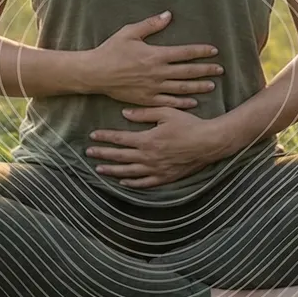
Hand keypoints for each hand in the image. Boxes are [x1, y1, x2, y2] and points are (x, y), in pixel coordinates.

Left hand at [86, 106, 229, 188]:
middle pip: (120, 157)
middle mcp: (149, 157)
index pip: (120, 139)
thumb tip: (124, 114)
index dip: (105, 137)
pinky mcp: (165, 177)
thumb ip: (144, 113)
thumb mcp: (166, 113)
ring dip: (112, 170)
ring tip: (99, 169)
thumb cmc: (189, 124)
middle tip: (88, 153)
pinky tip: (123, 182)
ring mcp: (156, 169)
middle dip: (103, 154)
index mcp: (147, 139)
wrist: (209, 142)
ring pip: (129, 172)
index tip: (93, 135)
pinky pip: (144, 183)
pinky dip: (132, 184)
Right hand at [89, 11, 222, 109]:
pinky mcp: (146, 99)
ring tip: (212, 86)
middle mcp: (158, 72)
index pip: (185, 53)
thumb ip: (151, 24)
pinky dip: (182, 103)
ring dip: (198, 87)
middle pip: (188, 72)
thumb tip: (168, 15)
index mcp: (155, 55)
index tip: (214, 51)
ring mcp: (153, 88)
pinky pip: (169, 102)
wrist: (95, 73)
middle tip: (220, 70)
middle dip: (206, 70)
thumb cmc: (111, 50)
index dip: (201, 52)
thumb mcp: (130, 32)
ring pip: (182, 88)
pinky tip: (193, 103)